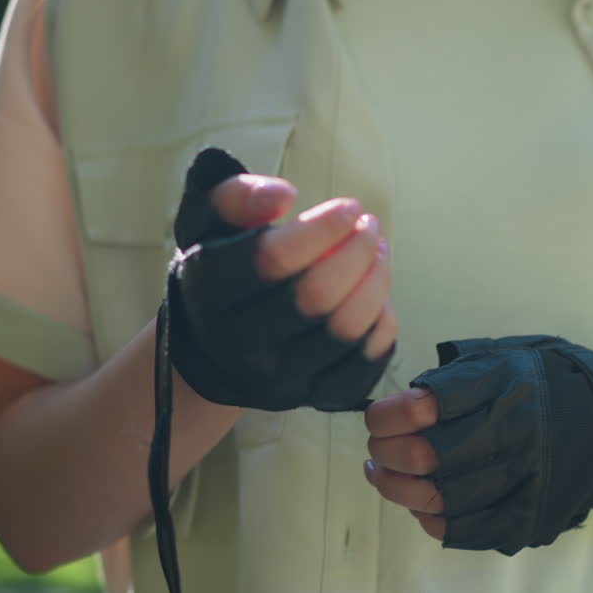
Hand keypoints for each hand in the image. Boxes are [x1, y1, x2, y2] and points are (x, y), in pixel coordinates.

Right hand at [166, 148, 395, 411]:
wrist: (214, 346)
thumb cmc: (223, 266)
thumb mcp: (209, 221)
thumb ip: (237, 195)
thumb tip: (283, 194)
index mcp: (210, 293)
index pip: (273, 260)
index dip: (322, 228)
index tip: (349, 207)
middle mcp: (240, 344)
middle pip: (316, 298)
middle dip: (357, 253)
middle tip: (370, 226)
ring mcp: (280, 378)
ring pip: (345, 331)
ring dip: (376, 283)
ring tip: (379, 251)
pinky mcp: (315, 398)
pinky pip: (365, 362)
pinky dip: (383, 324)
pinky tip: (379, 294)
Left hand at [362, 336, 592, 553]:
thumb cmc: (548, 385)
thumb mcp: (508, 357)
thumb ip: (456, 376)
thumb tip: (398, 404)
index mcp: (508, 385)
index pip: (424, 406)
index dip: (386, 414)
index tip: (377, 415)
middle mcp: (517, 434)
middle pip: (422, 456)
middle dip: (383, 452)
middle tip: (376, 447)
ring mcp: (523, 481)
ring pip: (433, 498)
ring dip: (394, 488)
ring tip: (381, 474)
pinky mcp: (526, 518)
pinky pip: (458, 528)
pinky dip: (426, 516)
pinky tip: (418, 499)